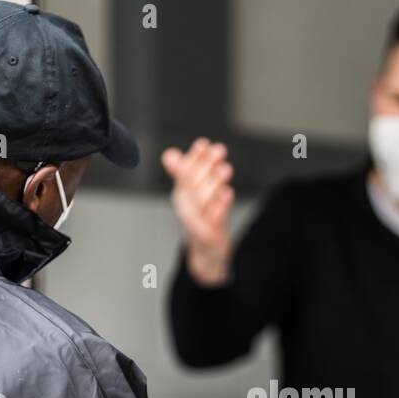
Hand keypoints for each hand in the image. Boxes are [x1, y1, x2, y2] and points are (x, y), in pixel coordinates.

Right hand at [162, 138, 234, 285]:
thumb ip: (183, 173)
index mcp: (182, 196)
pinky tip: (228, 193)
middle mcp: (185, 208)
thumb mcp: (193, 196)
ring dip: (214, 182)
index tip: (204, 143)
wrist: (206, 254)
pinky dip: (220, 205)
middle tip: (219, 150)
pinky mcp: (208, 236)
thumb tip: (170, 153)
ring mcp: (196, 223)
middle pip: (192, 184)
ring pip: (202, 200)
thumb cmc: (201, 221)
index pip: (184, 173)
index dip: (194, 157)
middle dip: (205, 165)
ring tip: (226, 168)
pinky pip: (213, 219)